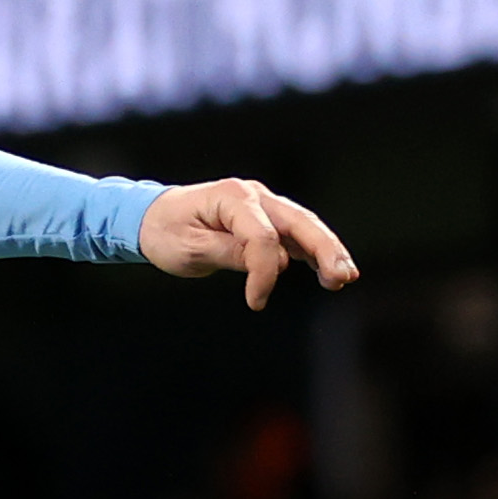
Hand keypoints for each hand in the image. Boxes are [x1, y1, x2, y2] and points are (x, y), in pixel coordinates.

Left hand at [138, 178, 357, 307]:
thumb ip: (229, 254)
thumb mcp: (189, 249)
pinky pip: (295, 234)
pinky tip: (330, 271)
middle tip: (341, 278)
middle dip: (323, 250)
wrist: (152, 218)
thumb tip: (272, 262)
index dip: (264, 272)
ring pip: (304, 227)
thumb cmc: (166, 232)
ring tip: (345, 277)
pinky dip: (314, 252)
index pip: (261, 236)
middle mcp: (253, 196)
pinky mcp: (265, 220)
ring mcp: (262, 205)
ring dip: (327, 251)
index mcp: (231, 197)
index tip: (255, 302)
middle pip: (298, 222)